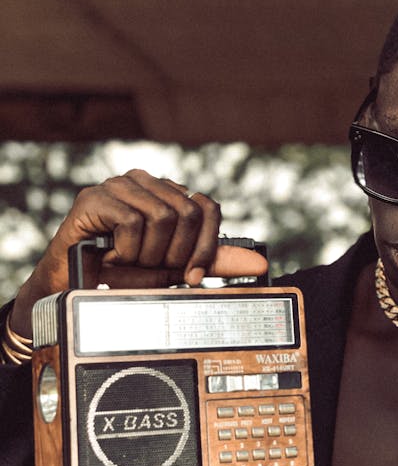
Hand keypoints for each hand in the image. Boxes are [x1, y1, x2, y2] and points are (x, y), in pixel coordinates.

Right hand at [10, 170, 267, 336]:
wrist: (70, 283)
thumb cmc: (120, 273)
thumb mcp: (173, 267)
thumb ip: (211, 261)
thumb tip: (258, 264)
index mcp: (166, 193)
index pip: (208, 207)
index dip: (207, 246)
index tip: (194, 276)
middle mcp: (146, 181)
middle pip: (189, 213)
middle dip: (177, 253)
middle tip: (154, 268)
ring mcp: (119, 185)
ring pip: (164, 217)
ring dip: (149, 253)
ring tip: (130, 261)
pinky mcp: (95, 197)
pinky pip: (132, 222)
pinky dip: (127, 249)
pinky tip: (113, 255)